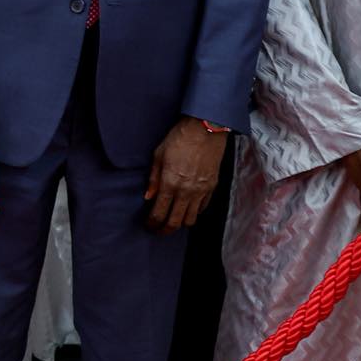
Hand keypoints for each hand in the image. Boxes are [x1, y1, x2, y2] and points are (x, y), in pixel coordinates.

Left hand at [145, 117, 227, 232]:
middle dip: (164, 230)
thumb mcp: (158, 156)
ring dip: (180, 223)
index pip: (159, 213)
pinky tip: (187, 209)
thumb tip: (148, 197)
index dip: (152, 223)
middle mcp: (186, 191)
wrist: (205, 130)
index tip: (148, 225)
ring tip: (172, 221)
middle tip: (158, 230)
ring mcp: (201, 191)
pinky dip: (194, 212)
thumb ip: (153, 179)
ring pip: (191, 219)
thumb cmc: (178, 139)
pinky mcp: (212, 187)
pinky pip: (202, 208)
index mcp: (170, 183)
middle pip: (175, 222)